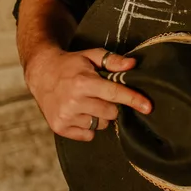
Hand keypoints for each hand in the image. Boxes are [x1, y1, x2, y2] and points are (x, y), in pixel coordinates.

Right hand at [23, 47, 150, 140]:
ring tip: (88, 102)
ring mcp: (65, 116)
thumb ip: (112, 61)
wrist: (41, 73)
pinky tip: (80, 112)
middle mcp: (73, 101)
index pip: (114, 93)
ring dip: (100, 115)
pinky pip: (87, 135)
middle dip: (112, 105)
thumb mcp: (91, 56)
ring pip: (100, 124)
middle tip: (101, 95)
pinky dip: (88, 126)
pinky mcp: (59, 127)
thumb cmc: (71, 64)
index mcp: (83, 82)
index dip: (133, 99)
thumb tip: (132, 65)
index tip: (148, 107)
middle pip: (110, 113)